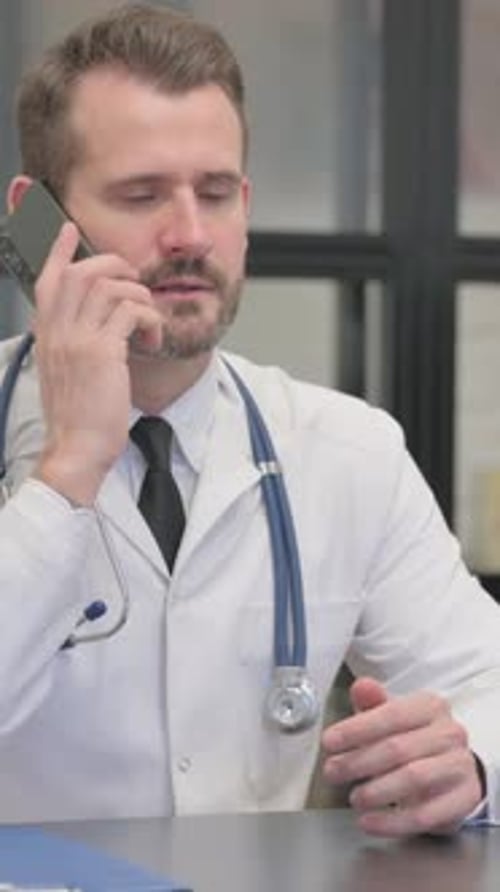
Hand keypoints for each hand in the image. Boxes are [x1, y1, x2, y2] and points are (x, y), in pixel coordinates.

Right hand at [32, 222, 162, 504]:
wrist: (75, 451)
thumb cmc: (75, 420)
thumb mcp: (62, 376)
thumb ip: (70, 347)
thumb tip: (89, 332)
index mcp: (47, 336)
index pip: (46, 281)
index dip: (59, 251)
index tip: (70, 230)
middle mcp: (57, 332)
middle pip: (80, 272)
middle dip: (113, 266)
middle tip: (134, 282)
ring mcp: (78, 340)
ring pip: (110, 287)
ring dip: (139, 296)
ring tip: (149, 322)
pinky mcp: (103, 352)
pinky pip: (132, 312)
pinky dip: (150, 319)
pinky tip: (153, 339)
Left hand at [321, 676, 483, 836]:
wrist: (452, 769)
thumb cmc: (415, 739)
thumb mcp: (391, 717)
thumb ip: (372, 703)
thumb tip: (361, 686)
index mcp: (430, 706)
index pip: (391, 714)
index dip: (356, 729)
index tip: (328, 742)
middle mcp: (449, 733)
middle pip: (398, 748)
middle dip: (358, 762)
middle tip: (332, 772)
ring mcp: (460, 765)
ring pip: (413, 779)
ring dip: (376, 791)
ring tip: (354, 797)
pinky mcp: (464, 799)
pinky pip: (426, 814)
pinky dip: (392, 822)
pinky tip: (369, 821)